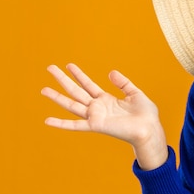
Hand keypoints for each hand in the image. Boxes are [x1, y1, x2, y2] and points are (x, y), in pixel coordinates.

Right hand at [41, 64, 167, 169]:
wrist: (149, 129)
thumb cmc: (145, 114)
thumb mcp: (135, 93)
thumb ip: (123, 83)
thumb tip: (110, 72)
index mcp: (107, 99)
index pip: (88, 85)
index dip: (79, 75)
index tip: (68, 65)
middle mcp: (98, 107)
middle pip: (76, 91)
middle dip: (63, 80)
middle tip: (50, 68)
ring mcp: (95, 116)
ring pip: (72, 105)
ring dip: (57, 97)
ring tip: (43, 89)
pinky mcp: (96, 125)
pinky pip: (75, 125)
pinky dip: (61, 124)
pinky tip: (48, 120)